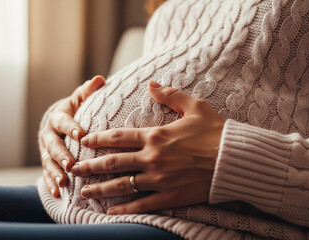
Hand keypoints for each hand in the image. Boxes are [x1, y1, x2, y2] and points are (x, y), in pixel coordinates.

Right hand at [39, 75, 105, 196]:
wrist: (57, 122)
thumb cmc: (75, 110)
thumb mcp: (79, 99)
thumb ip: (88, 91)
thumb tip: (100, 79)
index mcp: (57, 117)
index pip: (63, 121)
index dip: (71, 127)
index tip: (81, 135)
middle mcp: (48, 134)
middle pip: (52, 145)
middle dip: (61, 155)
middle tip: (71, 165)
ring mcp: (46, 149)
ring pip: (48, 162)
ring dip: (55, 173)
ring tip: (64, 183)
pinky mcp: (46, 162)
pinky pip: (47, 174)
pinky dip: (51, 184)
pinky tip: (59, 194)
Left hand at [71, 81, 224, 213]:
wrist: (235, 159)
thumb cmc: (216, 131)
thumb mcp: (194, 107)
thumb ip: (170, 95)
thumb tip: (151, 83)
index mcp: (155, 136)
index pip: (118, 137)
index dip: (97, 138)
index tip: (83, 140)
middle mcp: (152, 158)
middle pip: (113, 163)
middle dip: (90, 166)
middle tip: (73, 168)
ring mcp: (159, 179)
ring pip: (122, 185)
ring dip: (100, 188)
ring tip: (84, 192)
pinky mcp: (169, 196)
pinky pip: (142, 204)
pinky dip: (125, 208)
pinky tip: (111, 211)